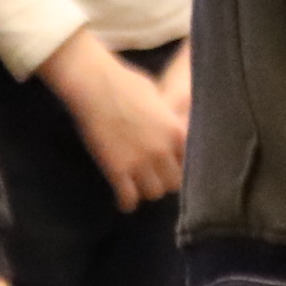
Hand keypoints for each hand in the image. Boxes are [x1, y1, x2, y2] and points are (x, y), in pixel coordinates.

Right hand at [39, 30, 186, 209]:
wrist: (94, 85)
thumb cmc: (125, 83)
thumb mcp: (159, 98)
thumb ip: (168, 119)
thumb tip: (170, 124)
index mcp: (177, 132)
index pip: (191, 164)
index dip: (182, 167)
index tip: (173, 168)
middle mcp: (163, 151)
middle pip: (174, 183)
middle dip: (164, 181)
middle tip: (154, 178)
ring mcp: (140, 162)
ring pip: (153, 193)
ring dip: (146, 191)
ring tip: (138, 187)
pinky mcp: (116, 170)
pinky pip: (127, 197)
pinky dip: (126, 203)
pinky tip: (124, 203)